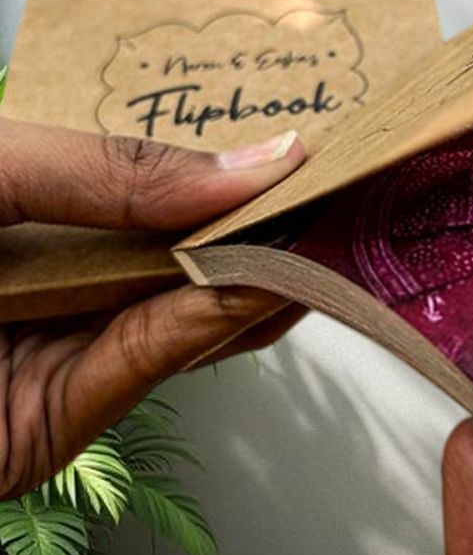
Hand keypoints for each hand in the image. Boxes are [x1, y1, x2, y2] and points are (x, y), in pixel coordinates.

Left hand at [0, 118, 307, 497]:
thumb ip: (114, 166)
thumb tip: (255, 164)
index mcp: (46, 196)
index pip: (159, 170)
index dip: (231, 153)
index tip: (301, 138)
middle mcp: (64, 265)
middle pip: (185, 238)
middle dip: (265, 214)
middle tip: (344, 184)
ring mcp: (64, 340)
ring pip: (184, 307)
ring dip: (262, 274)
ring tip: (331, 232)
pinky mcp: (56, 416)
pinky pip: (147, 361)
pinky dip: (211, 327)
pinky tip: (267, 288)